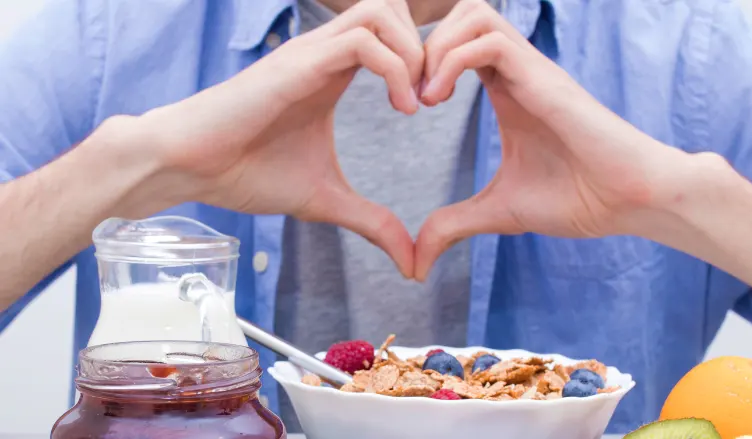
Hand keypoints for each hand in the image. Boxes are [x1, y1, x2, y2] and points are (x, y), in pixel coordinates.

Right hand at [133, 0, 423, 276]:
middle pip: (391, 5)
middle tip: (433, 96)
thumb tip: (411, 263)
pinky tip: (402, 109)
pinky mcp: (297, 65)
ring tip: (417, 102)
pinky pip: (362, 42)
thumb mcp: (325, 200)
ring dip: (413, 51)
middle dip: (427, 45)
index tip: (433, 106)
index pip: (391, 31)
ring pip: (380, 9)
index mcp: (333, 72)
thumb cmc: (245, 172)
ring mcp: (310, 54)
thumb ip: (373, 223)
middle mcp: (325, 53)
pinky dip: (395, 69)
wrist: (187, 166)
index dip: (425, 60)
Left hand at [413, 0, 686, 279]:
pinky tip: (437, 101)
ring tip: (424, 97)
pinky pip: (489, 41)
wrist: (632, 201)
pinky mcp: (545, 80)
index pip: (458, 40)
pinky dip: (451, 61)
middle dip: (423, 42)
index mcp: (506, 89)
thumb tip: (416, 260)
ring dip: (436, 47)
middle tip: (410, 92)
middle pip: (463, 11)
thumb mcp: (499, 212)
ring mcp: (532, 70)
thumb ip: (455, 225)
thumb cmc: (579, 198)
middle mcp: (517, 70)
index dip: (423, 60)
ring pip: (474, 12)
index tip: (408, 105)